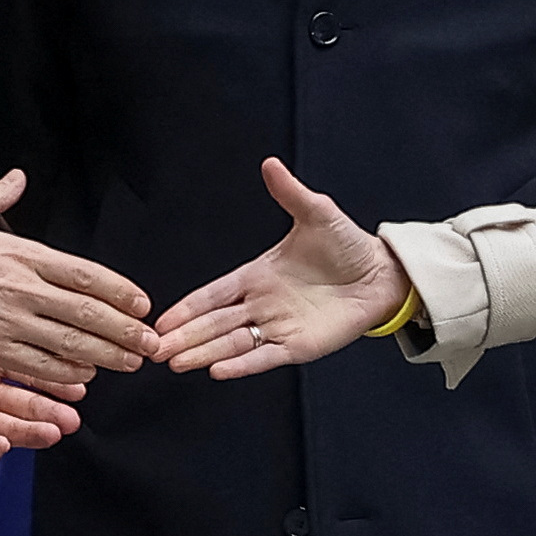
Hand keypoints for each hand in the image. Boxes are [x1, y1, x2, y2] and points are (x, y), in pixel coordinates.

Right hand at [0, 171, 156, 382]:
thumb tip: (18, 176)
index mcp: (21, 252)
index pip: (84, 274)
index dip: (118, 290)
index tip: (142, 303)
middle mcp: (21, 288)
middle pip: (87, 313)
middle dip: (125, 331)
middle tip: (151, 344)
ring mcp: (7, 321)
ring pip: (69, 344)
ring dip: (105, 356)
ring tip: (130, 363)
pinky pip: (37, 364)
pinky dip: (65, 373)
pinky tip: (84, 377)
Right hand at [155, 158, 409, 377]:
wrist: (381, 273)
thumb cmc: (347, 244)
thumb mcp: (317, 213)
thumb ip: (290, 193)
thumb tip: (271, 163)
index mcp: (257, 275)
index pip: (213, 294)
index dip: (187, 307)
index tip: (161, 320)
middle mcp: (261, 304)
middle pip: (213, 323)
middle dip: (184, 336)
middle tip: (154, 349)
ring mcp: (277, 327)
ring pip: (231, 343)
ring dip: (203, 353)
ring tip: (175, 363)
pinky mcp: (298, 346)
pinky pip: (264, 357)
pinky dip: (241, 365)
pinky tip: (217, 371)